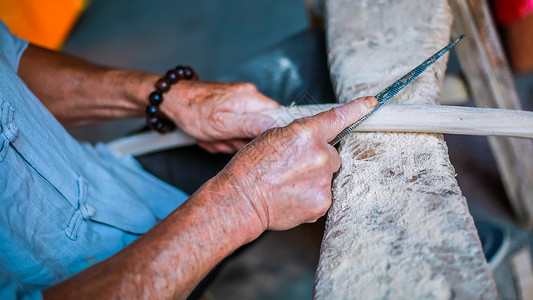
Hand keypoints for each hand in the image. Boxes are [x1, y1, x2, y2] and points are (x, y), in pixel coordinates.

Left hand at [161, 81, 278, 151]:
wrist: (170, 100)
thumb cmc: (192, 110)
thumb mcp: (222, 124)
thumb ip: (251, 126)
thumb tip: (276, 126)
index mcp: (251, 98)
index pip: (278, 118)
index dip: (266, 135)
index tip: (250, 141)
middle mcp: (249, 97)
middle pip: (260, 128)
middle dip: (239, 140)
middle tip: (223, 139)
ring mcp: (239, 102)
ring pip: (244, 132)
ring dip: (227, 139)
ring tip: (212, 136)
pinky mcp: (230, 108)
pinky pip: (233, 128)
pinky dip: (221, 135)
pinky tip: (210, 134)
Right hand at [212, 96, 377, 230]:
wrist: (241, 199)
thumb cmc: (250, 168)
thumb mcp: (272, 137)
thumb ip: (299, 135)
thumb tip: (312, 140)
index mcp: (305, 133)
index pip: (338, 117)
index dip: (357, 109)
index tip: (371, 103)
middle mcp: (320, 155)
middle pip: (332, 155)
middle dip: (317, 160)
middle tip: (293, 168)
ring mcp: (323, 180)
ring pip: (327, 176)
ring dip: (314, 179)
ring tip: (288, 184)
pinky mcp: (323, 202)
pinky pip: (324, 195)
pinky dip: (311, 196)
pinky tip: (292, 196)